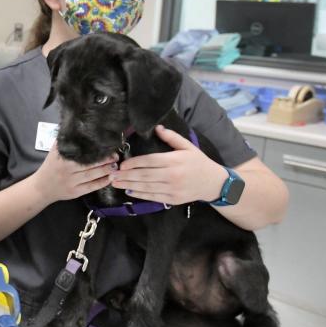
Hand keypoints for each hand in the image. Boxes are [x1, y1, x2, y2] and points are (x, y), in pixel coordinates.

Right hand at [33, 143, 116, 204]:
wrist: (42, 187)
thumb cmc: (49, 167)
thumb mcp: (53, 152)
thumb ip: (63, 141)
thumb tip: (74, 128)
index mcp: (62, 159)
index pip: (82, 154)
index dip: (95, 151)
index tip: (105, 146)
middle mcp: (67, 171)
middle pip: (89, 164)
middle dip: (104, 160)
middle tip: (115, 155)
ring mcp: (72, 182)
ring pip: (92, 176)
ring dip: (105, 170)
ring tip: (115, 165)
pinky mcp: (75, 192)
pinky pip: (91, 187)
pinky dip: (101, 183)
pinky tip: (109, 178)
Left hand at [110, 125, 227, 204]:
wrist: (213, 183)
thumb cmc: (198, 162)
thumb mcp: (188, 146)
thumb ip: (172, 137)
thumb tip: (157, 127)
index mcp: (174, 161)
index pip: (150, 161)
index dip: (134, 163)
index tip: (122, 164)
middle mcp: (172, 175)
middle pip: (144, 175)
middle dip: (126, 175)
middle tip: (112, 175)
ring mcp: (172, 189)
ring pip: (146, 187)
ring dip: (129, 185)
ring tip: (116, 183)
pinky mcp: (173, 199)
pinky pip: (153, 197)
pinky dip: (140, 195)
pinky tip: (130, 191)